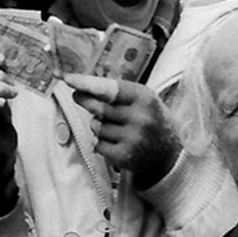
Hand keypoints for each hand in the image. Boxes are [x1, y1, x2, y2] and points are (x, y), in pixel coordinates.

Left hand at [65, 73, 179, 185]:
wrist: (168, 154)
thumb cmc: (149, 119)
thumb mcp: (142, 99)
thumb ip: (115, 91)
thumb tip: (82, 86)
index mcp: (145, 98)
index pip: (110, 89)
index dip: (87, 84)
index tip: (69, 80)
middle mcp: (140, 118)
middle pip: (99, 108)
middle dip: (85, 101)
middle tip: (77, 96)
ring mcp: (133, 139)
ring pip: (96, 127)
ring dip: (97, 125)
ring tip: (114, 127)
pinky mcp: (124, 156)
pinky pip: (97, 144)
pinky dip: (99, 142)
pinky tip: (114, 142)